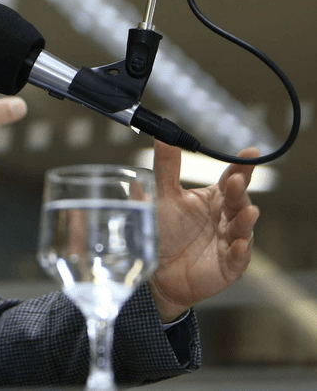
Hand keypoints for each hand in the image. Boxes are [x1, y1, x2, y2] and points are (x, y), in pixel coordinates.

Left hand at [148, 140, 259, 321]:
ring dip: (245, 220)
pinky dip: (240, 251)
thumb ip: (166, 168)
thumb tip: (164, 137)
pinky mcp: (228, 265)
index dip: (242, 166)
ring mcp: (230, 241)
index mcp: (213, 198)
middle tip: (236, 180)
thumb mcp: (162, 196)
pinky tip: (238, 245)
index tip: (250, 153)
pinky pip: (238, 257)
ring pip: (242, 228)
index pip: (231, 178)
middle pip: (238, 201)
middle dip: (240, 191)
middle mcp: (225, 217)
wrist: (156, 270)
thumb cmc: (163, 231)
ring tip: (247, 211)